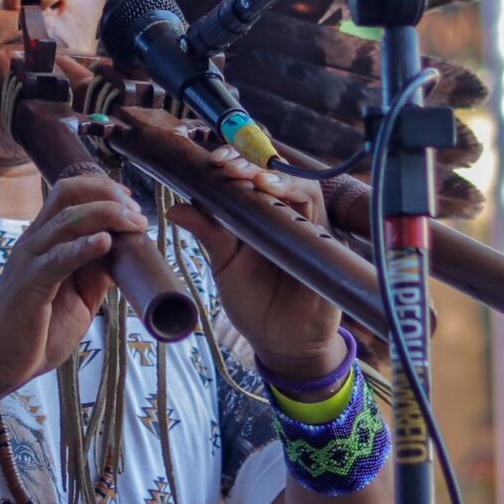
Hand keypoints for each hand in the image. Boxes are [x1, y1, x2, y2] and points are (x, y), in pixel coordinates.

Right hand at [0, 173, 147, 405]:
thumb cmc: (33, 333)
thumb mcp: (78, 300)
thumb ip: (96, 276)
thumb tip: (126, 257)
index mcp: (44, 241)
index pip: (70, 194)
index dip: (104, 190)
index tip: (132, 203)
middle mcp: (34, 242)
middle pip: (68, 193)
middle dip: (108, 194)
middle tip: (136, 212)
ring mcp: (29, 259)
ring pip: (67, 219)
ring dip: (106, 215)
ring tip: (133, 224)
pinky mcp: (29, 284)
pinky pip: (58, 258)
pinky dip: (84, 247)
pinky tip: (105, 243)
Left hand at [163, 148, 344, 379]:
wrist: (282, 343)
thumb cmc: (254, 301)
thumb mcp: (225, 265)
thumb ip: (208, 234)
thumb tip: (175, 208)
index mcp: (263, 214)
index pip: (255, 173)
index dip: (238, 160)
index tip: (214, 160)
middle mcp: (289, 216)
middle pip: (281, 173)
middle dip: (254, 162)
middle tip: (229, 165)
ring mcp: (312, 231)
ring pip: (306, 189)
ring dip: (279, 179)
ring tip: (255, 179)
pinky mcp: (329, 251)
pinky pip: (322, 222)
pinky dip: (304, 211)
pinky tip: (284, 208)